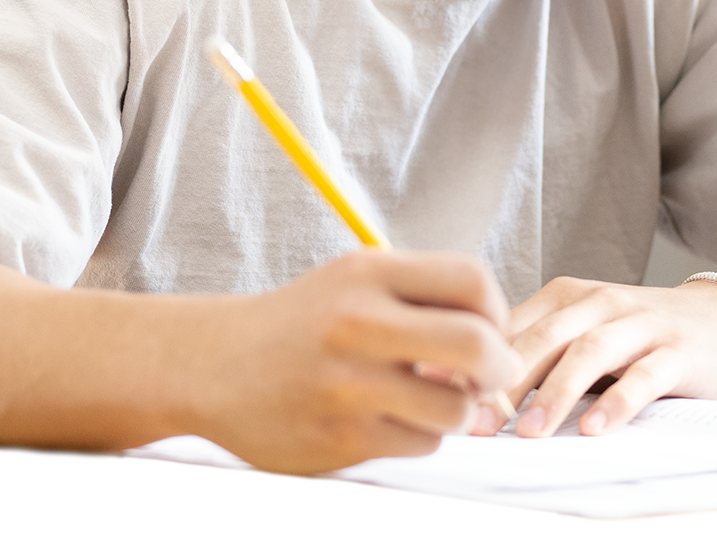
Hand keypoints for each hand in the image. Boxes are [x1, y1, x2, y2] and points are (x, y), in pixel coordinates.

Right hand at [199, 250, 524, 473]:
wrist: (215, 366)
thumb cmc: (305, 322)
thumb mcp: (355, 281)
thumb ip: (422, 298)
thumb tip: (501, 341)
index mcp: (369, 272)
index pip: (472, 281)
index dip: (497, 311)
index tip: (489, 329)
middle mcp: (359, 322)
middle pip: (477, 344)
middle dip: (500, 367)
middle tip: (493, 376)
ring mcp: (349, 383)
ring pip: (455, 408)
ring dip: (457, 410)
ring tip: (428, 400)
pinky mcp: (341, 437)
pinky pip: (421, 444)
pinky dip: (420, 436)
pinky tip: (390, 419)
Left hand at [473, 276, 716, 438]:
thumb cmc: (639, 334)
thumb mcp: (584, 331)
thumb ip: (535, 352)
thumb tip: (462, 389)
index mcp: (567, 295)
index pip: (511, 325)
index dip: (472, 358)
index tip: (439, 391)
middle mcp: (600, 302)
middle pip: (543, 338)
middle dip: (504, 381)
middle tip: (474, 422)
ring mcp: (641, 324)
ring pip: (590, 353)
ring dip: (555, 393)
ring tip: (529, 432)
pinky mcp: (679, 351)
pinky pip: (645, 376)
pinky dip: (618, 402)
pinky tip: (596, 429)